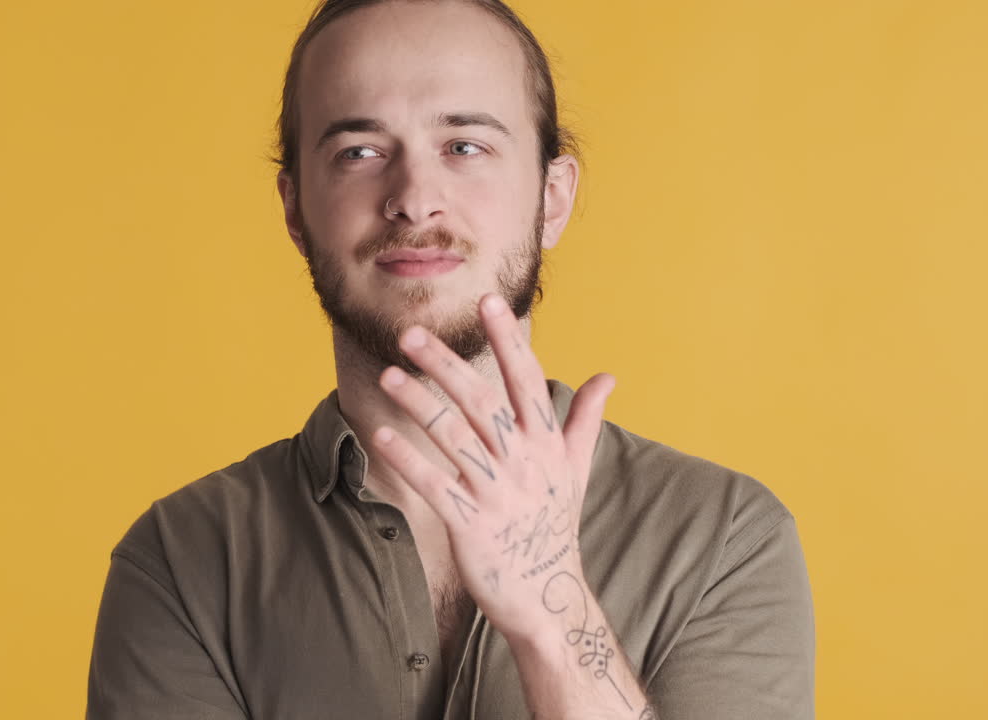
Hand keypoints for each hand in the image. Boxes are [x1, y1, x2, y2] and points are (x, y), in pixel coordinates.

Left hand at [371, 291, 615, 644]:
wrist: (548, 597)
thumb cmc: (553, 526)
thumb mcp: (575, 470)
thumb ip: (585, 420)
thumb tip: (608, 376)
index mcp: (548, 444)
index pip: (527, 380)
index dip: (507, 340)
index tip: (487, 302)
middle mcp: (525, 463)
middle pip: (482, 402)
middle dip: (447, 364)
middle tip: (411, 334)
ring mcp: (498, 495)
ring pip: (454, 438)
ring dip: (419, 404)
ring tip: (387, 376)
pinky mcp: (471, 526)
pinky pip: (435, 485)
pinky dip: (408, 459)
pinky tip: (379, 435)